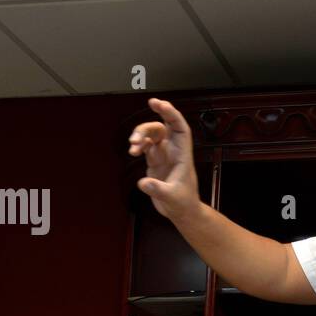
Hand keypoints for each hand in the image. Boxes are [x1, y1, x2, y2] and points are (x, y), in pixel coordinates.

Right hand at [128, 97, 200, 223]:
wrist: (181, 212)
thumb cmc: (183, 203)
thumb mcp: (172, 198)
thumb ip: (158, 189)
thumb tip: (144, 182)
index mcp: (183, 154)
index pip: (180, 128)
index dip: (171, 113)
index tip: (158, 104)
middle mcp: (173, 151)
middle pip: (161, 128)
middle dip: (148, 124)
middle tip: (136, 136)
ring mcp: (163, 155)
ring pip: (151, 135)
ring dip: (139, 136)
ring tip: (132, 146)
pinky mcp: (154, 161)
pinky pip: (145, 146)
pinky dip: (137, 145)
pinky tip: (132, 152)